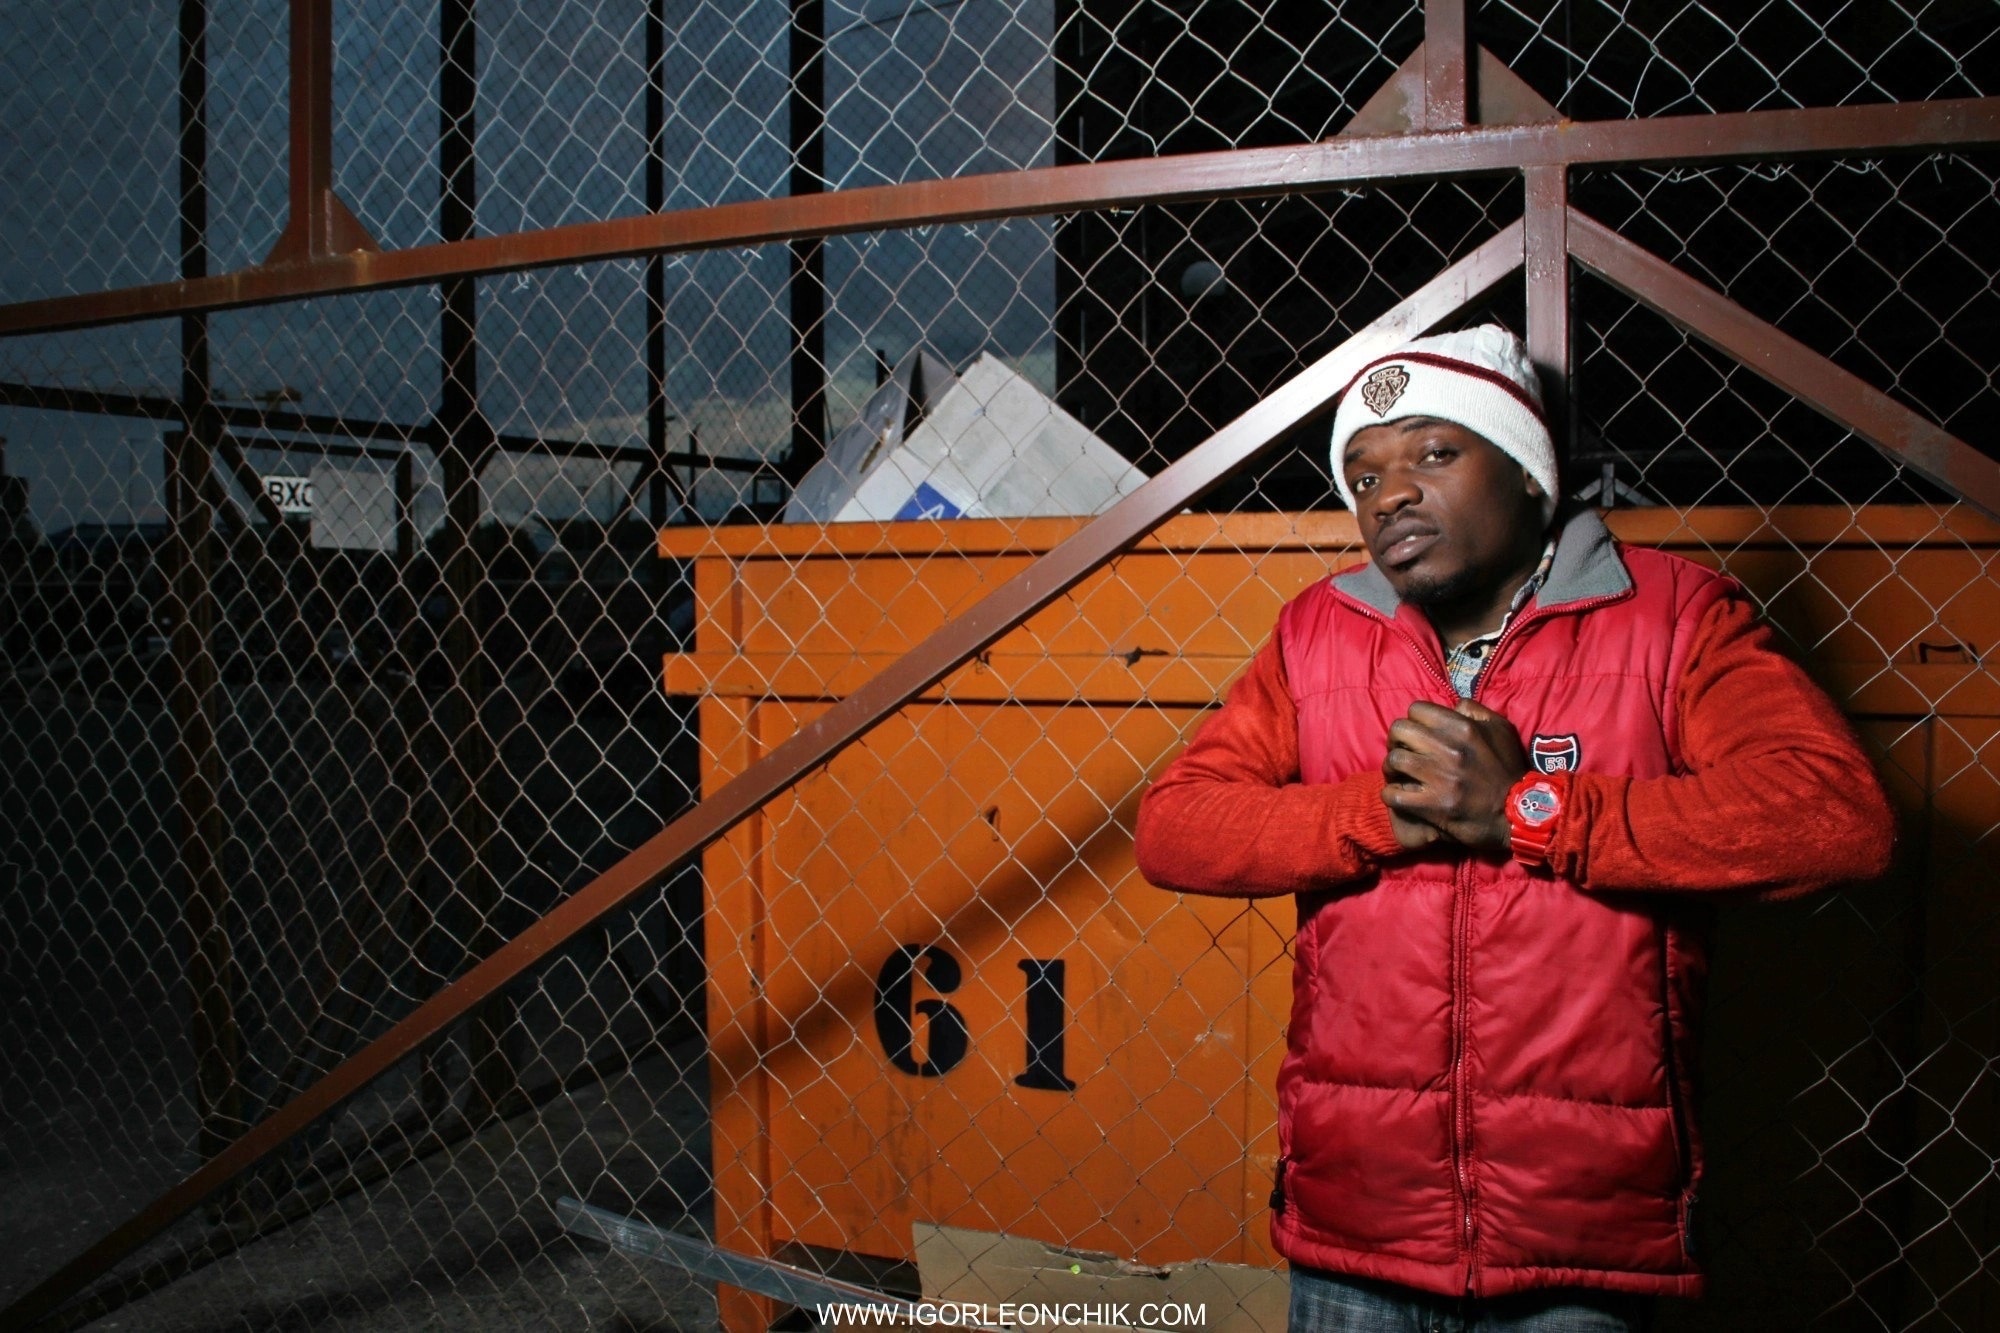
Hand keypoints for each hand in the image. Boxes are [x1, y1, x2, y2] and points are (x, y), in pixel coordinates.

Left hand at [1379, 699, 1529, 850]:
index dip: (1414, 721)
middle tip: (1405, 751)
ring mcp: (1439, 778)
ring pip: (1393, 760)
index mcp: (1464, 728)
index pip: (1416, 709)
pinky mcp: (1432, 805)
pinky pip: (1392, 794)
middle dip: (1397, 740)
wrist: (1518, 814)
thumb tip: (1453, 705)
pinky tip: (1400, 795)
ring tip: (1400, 774)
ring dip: (1392, 767)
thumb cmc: (1509, 770)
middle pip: (1398, 730)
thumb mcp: (1502, 730)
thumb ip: (1476, 711)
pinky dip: (1391, 794)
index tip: (1419, 734)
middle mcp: (1449, 749)